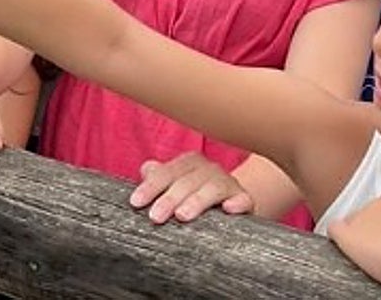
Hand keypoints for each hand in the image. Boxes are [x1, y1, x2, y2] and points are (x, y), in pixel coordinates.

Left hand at [129, 152, 254, 223]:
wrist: (233, 202)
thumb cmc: (196, 194)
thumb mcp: (176, 185)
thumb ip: (159, 177)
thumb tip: (146, 168)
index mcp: (188, 164)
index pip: (167, 172)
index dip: (151, 186)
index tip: (136, 202)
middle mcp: (208, 169)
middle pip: (187, 181)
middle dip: (169, 198)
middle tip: (155, 217)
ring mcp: (228, 183)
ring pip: (212, 188)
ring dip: (196, 200)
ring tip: (182, 216)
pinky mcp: (245, 200)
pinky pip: (244, 199)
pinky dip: (237, 202)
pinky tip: (228, 209)